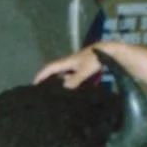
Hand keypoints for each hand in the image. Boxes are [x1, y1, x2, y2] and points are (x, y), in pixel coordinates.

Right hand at [32, 42, 146, 90]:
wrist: (113, 52)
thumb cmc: (98, 59)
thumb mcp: (85, 69)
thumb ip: (75, 78)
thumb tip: (64, 86)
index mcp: (69, 61)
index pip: (51, 68)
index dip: (41, 75)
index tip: (33, 84)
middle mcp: (72, 62)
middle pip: (57, 72)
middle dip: (50, 80)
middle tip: (44, 91)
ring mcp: (80, 65)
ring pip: (68, 76)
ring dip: (63, 83)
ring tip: (59, 95)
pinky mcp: (88, 69)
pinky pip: (77, 78)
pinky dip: (74, 84)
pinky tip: (77, 92)